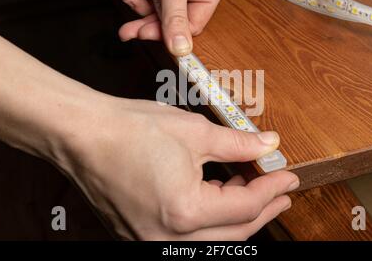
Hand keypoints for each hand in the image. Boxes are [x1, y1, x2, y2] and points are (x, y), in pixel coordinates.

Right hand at [61, 98, 298, 239]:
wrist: (83, 135)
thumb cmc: (131, 130)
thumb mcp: (195, 132)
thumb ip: (237, 144)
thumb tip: (266, 145)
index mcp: (185, 213)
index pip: (246, 207)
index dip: (273, 189)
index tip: (288, 175)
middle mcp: (168, 238)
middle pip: (234, 233)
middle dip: (263, 210)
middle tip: (281, 192)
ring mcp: (152, 240)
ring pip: (213, 242)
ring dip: (239, 219)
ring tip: (255, 193)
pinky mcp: (141, 234)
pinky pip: (189, 238)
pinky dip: (211, 221)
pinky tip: (219, 198)